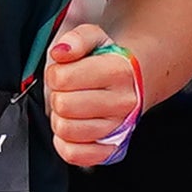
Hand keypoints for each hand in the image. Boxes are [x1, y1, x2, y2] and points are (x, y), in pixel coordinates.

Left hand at [46, 17, 149, 167]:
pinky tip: (73, 127)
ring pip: (66, 130)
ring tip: (72, 108)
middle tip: (68, 91)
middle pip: (63, 105)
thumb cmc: (109, 60)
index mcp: (118, 71)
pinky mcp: (111, 149)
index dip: (54, 74)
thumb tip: (60, 53)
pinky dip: (65, 143)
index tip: (64, 72)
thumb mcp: (95, 37)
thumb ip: (75, 39)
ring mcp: (118, 128)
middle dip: (57, 96)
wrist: (137, 81)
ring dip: (61, 118)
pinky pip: (75, 155)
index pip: (62, 79)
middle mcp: (122, 102)